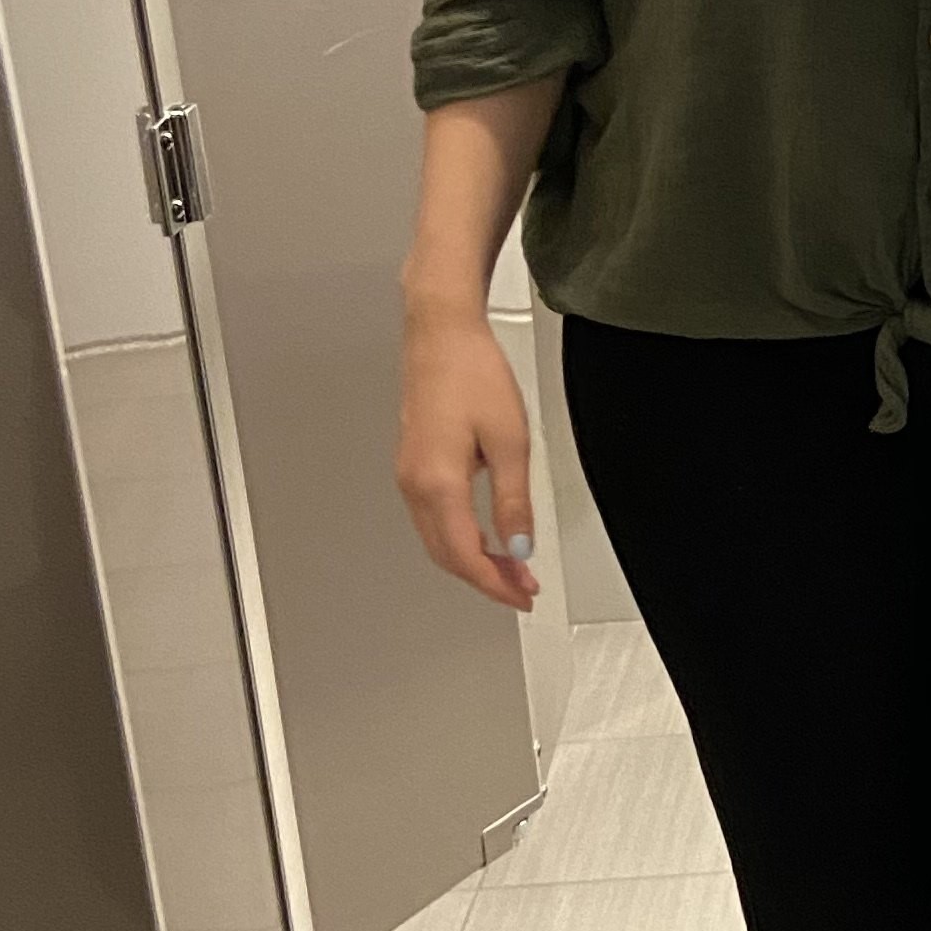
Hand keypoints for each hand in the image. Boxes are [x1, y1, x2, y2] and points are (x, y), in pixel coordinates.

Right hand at [396, 304, 540, 611]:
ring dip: (473, 560)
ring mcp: (409, 475)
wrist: (442, 334)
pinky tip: (485, 537)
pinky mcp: (412, 464)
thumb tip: (519, 546)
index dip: (496, 584)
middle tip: (522, 588)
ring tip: (511, 568)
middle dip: (486, 578)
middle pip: (447, 555)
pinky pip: (433, 518)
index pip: (465, 555)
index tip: (522, 595)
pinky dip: (460, 537)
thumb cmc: (472, 373)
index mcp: (438, 483)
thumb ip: (514, 501)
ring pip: (438, 539)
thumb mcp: (510, 442)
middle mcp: (414, 484)